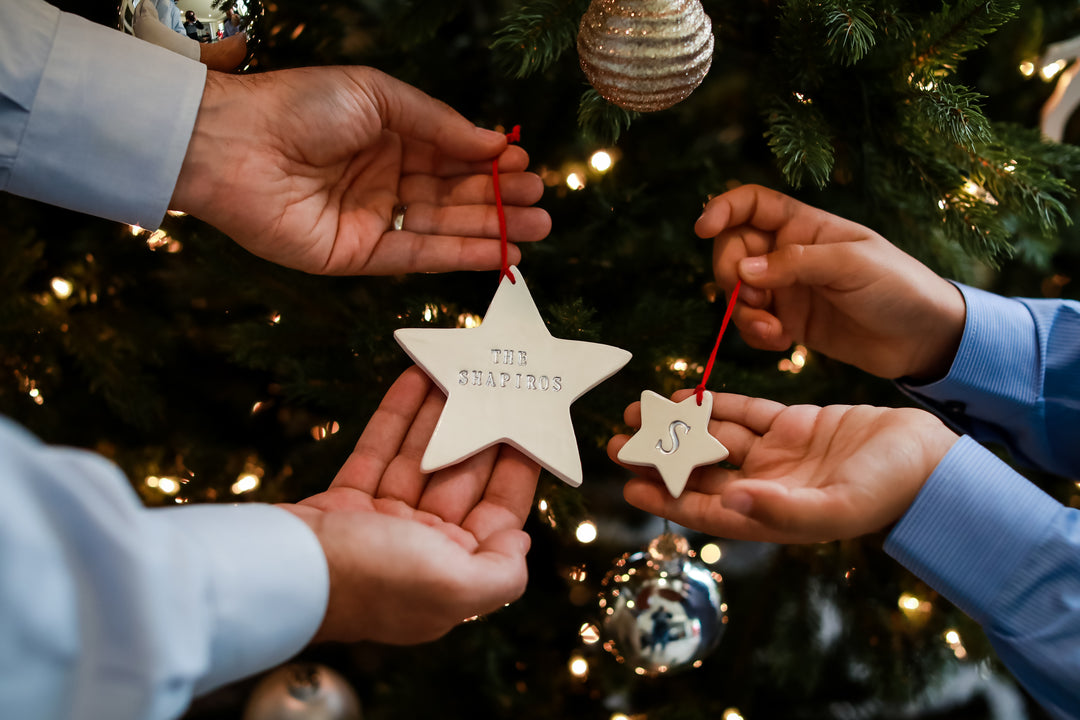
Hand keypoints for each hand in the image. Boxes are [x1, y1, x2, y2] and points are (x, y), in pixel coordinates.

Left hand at [172, 67, 550, 274]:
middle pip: (454, 195)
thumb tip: (493, 141)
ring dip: (493, 228)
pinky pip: (419, 257)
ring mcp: (373, 219)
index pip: (450, 155)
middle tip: (542, 201)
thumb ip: (439, 124)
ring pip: (444, 228)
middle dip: (500, 198)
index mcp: (387, 137)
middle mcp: (384, 180)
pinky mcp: (358, 255)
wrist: (234, 144)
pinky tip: (500, 251)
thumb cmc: (299, 106)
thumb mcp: (379, 96)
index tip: (525, 164)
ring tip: (539, 227)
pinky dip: (461, 256)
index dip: (489, 162)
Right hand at [282, 366, 539, 644]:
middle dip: (480, 431)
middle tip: (497, 383)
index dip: (517, 470)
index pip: (498, 514)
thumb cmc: (372, 581)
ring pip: (420, 459)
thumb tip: (522, 539)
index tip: (533, 424)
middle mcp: (420, 551)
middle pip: (461, 479)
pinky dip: (398, 416)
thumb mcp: (452, 589)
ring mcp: (381, 526)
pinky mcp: (345, 502)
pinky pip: (378, 452)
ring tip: (460, 369)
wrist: (276, 576)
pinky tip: (415, 379)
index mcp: (452, 575)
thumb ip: (501, 573)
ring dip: (441, 414)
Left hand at [608, 389, 958, 543]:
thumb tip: (728, 500)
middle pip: (700, 470)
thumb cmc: (889, 492)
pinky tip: (685, 395)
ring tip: (639, 412)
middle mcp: (767, 485)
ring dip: (678, 426)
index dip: (666, 499)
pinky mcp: (794, 424)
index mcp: (770, 514)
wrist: (933, 459)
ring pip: (715, 437)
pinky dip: (716, 404)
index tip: (629, 486)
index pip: (705, 508)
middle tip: (618, 443)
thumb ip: (780, 507)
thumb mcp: (835, 506)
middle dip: (658, 457)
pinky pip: (745, 412)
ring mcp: (779, 453)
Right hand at [699, 185, 965, 379]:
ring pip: (737, 292)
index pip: (751, 204)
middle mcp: (789, 254)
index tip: (703, 229)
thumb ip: (795, 264)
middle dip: (729, 273)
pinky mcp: (789, 322)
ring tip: (771, 330)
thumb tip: (742, 271)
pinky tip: (780, 342)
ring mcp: (787, 288)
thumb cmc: (897, 285)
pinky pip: (752, 324)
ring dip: (743, 312)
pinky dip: (756, 334)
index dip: (723, 209)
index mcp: (805, 226)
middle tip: (748, 296)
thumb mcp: (850, 265)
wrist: (924, 337)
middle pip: (732, 250)